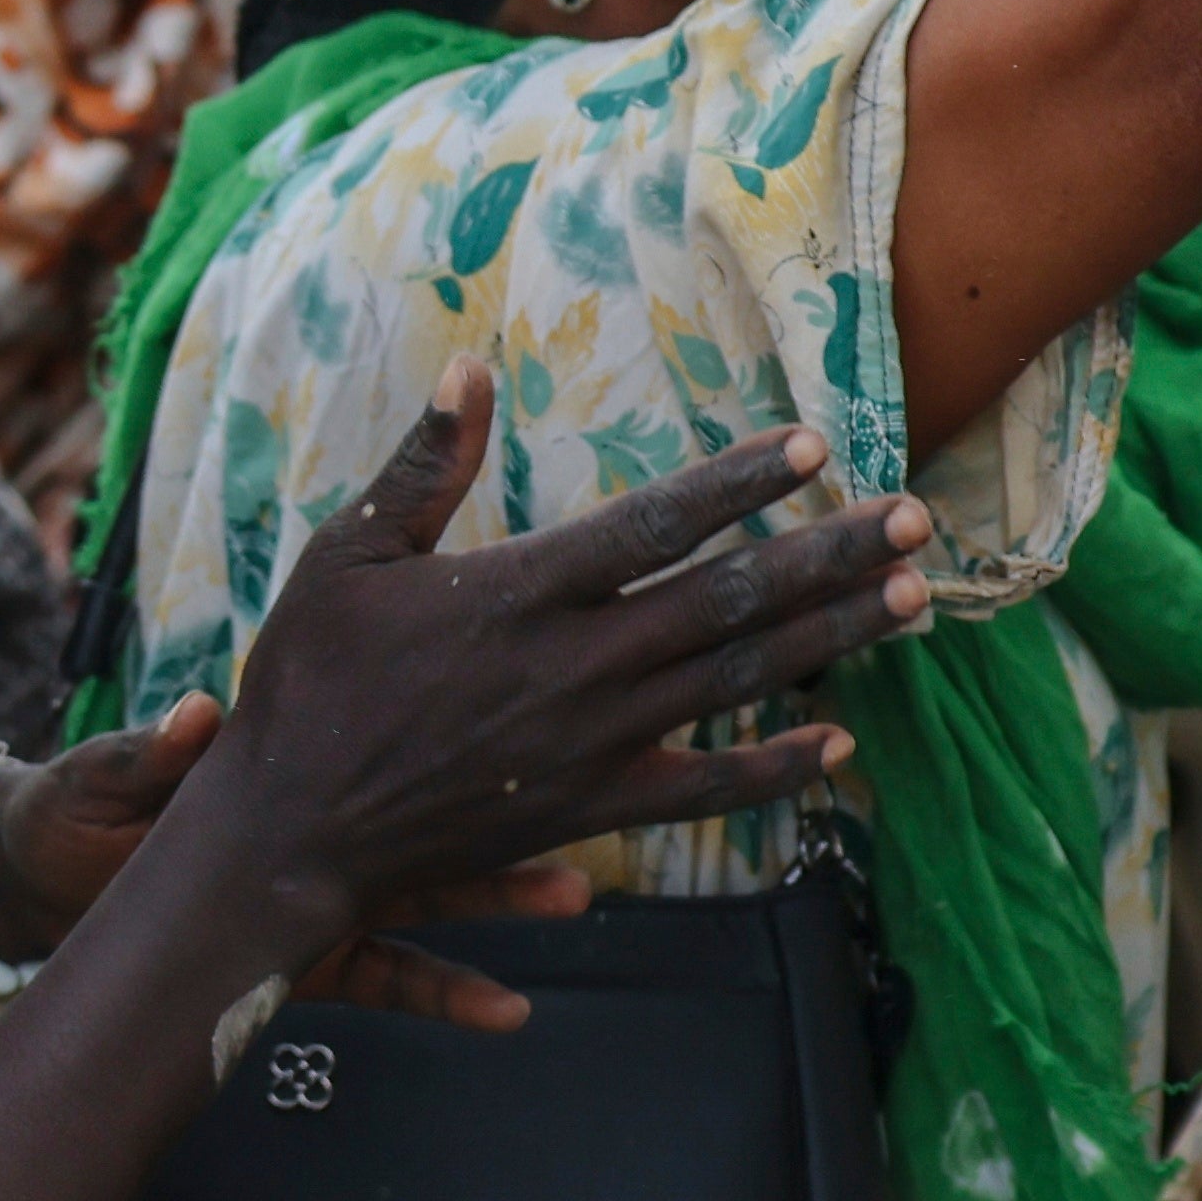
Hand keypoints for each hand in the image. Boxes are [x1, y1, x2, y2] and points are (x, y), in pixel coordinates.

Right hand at [139, 390, 926, 1023]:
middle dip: (829, 556)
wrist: (286, 832)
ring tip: (912, 600)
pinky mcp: (591, 810)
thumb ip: (422, 468)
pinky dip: (775, 766)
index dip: (737, 486)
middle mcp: (574, 667)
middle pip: (727, 600)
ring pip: (736, 681)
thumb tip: (467, 369)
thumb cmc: (306, 686)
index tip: (811, 449)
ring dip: (832, 639)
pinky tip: (838, 740)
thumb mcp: (346, 557)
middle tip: (915, 521)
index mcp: (518, 593)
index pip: (653, 526)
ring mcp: (592, 745)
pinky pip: (704, 786)